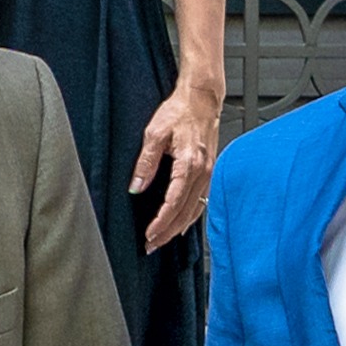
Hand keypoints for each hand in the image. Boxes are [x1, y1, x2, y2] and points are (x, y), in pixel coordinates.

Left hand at [132, 75, 223, 252]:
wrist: (201, 100)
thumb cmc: (179, 112)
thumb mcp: (154, 135)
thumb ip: (145, 163)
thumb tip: (136, 187)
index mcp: (189, 164)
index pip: (174, 203)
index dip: (161, 222)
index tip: (149, 234)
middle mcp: (202, 172)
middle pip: (186, 212)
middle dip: (168, 232)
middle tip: (152, 245)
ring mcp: (209, 172)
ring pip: (196, 209)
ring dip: (179, 227)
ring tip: (163, 239)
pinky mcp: (209, 170)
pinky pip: (201, 200)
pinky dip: (191, 215)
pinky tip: (181, 222)